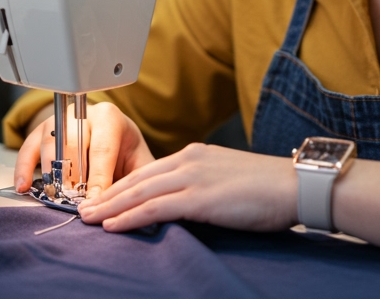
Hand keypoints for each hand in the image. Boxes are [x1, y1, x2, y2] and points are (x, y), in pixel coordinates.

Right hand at [12, 101, 155, 196]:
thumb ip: (134, 181)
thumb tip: (128, 204)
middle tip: (74, 203)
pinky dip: (24, 169)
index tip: (95, 201)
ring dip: (51, 176)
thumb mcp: (138, 163)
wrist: (110, 137)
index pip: (101, 149)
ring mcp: (58, 121)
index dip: (98, 178)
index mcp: (109, 117)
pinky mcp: (40, 133)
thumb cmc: (125, 152)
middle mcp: (81, 114)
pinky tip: (24, 187)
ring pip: (49, 146)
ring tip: (55, 198)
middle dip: (73, 178)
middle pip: (72, 145)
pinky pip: (27, 149)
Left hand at [77, 143, 297, 232]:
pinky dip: (130, 216)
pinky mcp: (200, 198)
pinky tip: (113, 225)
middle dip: (107, 195)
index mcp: (196, 154)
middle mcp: (190, 160)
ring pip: (139, 192)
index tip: (102, 196)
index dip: (122, 184)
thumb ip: (204, 186)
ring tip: (88, 218)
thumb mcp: (228, 179)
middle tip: (83, 208)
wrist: (296, 184)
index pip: (149, 170)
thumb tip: (188, 205)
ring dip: (110, 206)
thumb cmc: (271, 188)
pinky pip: (155, 207)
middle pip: (137, 179)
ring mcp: (193, 177)